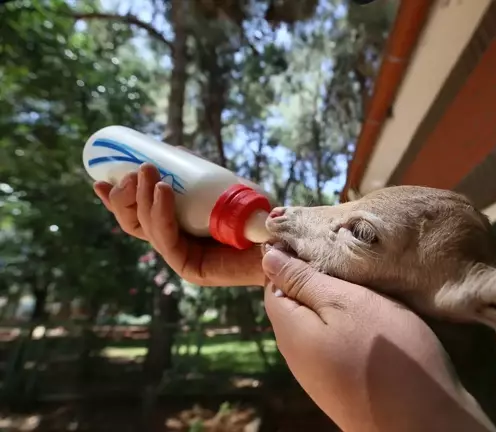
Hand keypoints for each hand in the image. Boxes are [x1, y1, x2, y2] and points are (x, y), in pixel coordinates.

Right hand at [93, 163, 264, 286]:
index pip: (136, 214)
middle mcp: (174, 243)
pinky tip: (161, 190)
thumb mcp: (222, 186)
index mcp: (174, 227)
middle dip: (124, 195)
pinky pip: (166, 240)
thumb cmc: (255, 212)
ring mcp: (181, 257)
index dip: (116, 198)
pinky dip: (161, 214)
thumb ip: (197, 173)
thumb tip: (174, 152)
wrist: (283, 239)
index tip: (99, 176)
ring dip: (141, 198)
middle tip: (131, 171)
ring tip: (147, 172)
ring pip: (145, 229)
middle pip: (132, 223)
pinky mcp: (191, 268)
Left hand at [262, 248, 495, 431]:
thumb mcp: (344, 302)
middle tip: (352, 261)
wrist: (421, 423)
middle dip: (318, 279)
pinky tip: (374, 320)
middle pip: (296, 303)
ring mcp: (318, 372)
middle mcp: (296, 353)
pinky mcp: (341, 383)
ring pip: (318, 323)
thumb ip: (303, 280)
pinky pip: (335, 342)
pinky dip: (349, 325)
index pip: (273, 281)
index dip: (294, 258)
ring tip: (367, 286)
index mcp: (288, 327)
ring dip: (337, 303)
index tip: (323, 241)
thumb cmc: (384, 352)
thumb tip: (268, 257)